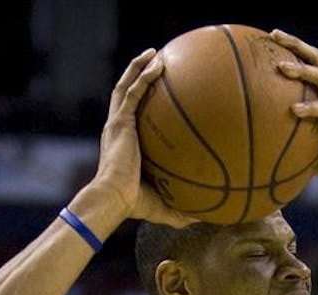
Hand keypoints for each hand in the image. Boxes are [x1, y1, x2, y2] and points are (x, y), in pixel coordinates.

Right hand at [92, 48, 204, 227]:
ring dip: (138, 67)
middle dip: (138, 76)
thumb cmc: (135, 205)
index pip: (133, 118)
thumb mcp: (165, 206)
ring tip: (155, 53)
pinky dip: (143, 75)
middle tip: (156, 64)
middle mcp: (119, 130)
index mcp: (126, 145)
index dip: (142, 103)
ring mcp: (118, 124)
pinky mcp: (120, 122)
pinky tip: (158, 63)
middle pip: (126, 95)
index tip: (159, 95)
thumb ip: (182, 210)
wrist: (114, 199)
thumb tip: (204, 217)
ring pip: (126, 86)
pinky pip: (132, 92)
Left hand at [270, 29, 317, 194]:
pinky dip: (311, 108)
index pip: (312, 63)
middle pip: (317, 59)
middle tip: (274, 35)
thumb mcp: (313, 150)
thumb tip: (266, 150)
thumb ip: (295, 142)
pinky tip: (295, 110)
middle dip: (295, 45)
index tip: (271, 38)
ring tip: (281, 67)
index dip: (294, 49)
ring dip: (302, 70)